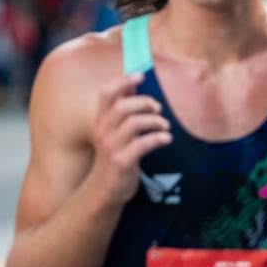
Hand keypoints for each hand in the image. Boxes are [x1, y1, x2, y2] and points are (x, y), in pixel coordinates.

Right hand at [88, 72, 171, 204]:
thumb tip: (133, 87)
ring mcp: (110, 147)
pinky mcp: (121, 162)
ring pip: (134, 123)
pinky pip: (142, 144)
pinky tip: (166, 139)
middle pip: (122, 106)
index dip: (122, 81)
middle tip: (158, 109)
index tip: (140, 76)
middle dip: (145, 102)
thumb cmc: (115, 156)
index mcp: (100, 121)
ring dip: (155, 121)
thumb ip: (123, 112)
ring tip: (165, 127)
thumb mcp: (115, 132)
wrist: (104, 190)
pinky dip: (158, 138)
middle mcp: (102, 131)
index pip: (106, 93)